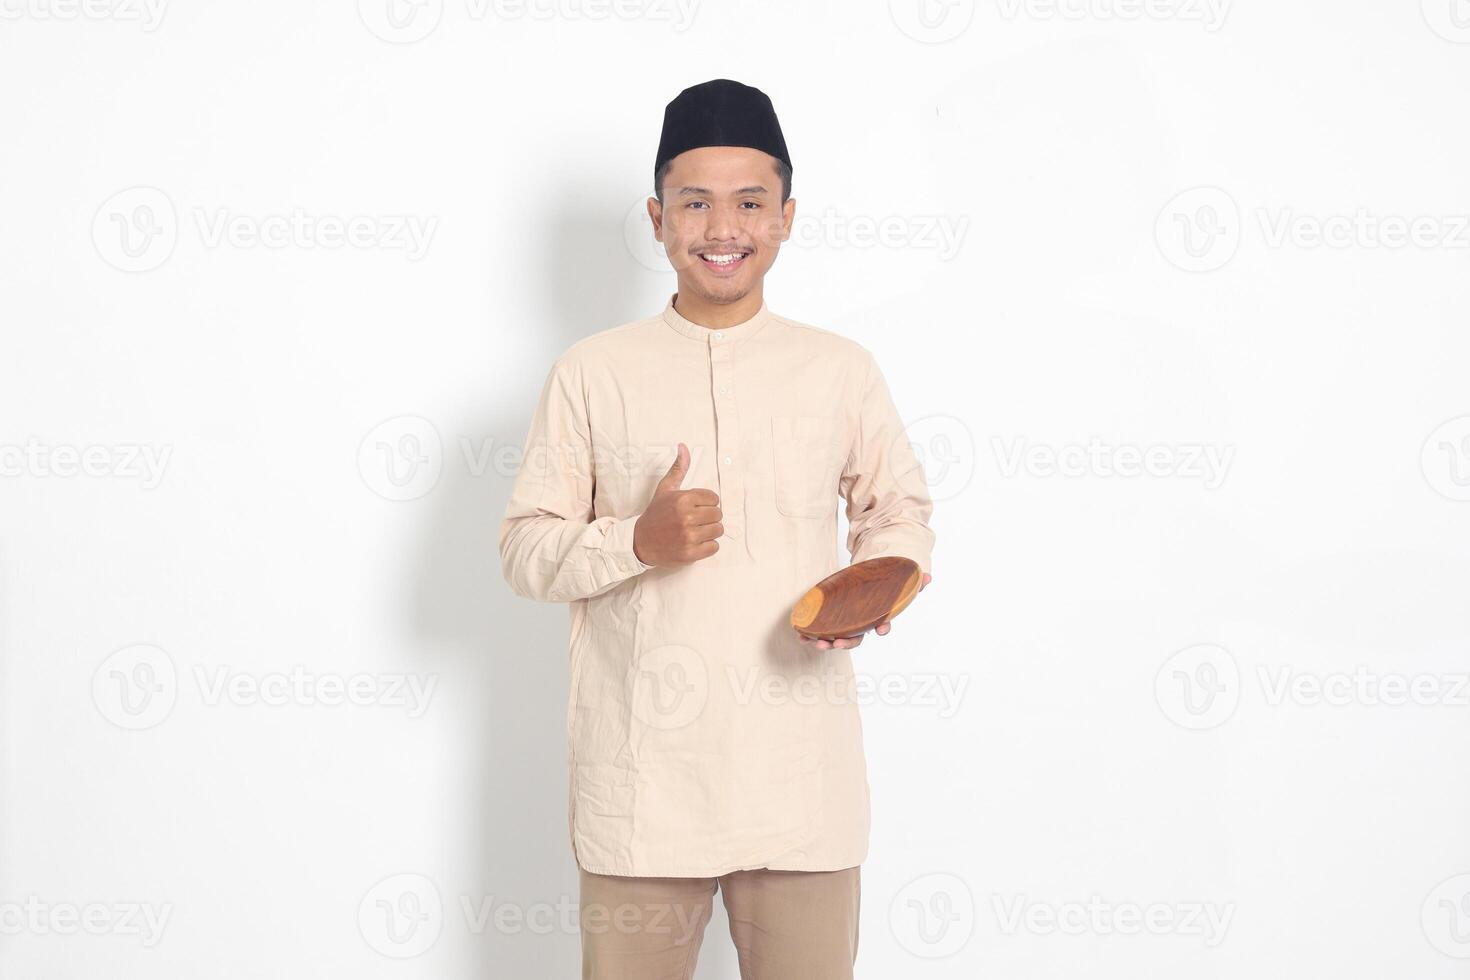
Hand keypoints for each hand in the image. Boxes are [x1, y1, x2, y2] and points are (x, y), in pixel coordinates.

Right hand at [632, 442, 722, 566]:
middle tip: (695, 521)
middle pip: (718, 515)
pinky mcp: (690, 553)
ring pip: (718, 531)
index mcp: (683, 499)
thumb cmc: (655, 515)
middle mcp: (687, 517)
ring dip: (709, 532)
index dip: (707, 503)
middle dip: (709, 518)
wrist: (639, 542)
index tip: (696, 508)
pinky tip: (695, 542)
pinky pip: (714, 547)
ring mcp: (689, 536)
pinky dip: (707, 546)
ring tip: (695, 531)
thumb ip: (678, 469)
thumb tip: (683, 447)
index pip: (714, 498)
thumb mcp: (665, 489)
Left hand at [797, 572, 930, 649]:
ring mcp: (846, 623)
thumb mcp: (899, 581)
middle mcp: (861, 624)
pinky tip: (802, 635)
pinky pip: (821, 629)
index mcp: (878, 617)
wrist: (867, 581)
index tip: (881, 630)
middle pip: (856, 638)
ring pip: (837, 637)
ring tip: (816, 642)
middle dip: (846, 643)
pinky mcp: (831, 618)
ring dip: (826, 642)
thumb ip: (913, 582)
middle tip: (837, 643)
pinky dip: (811, 634)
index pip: (882, 625)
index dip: (882, 628)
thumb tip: (928, 577)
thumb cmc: (883, 585)